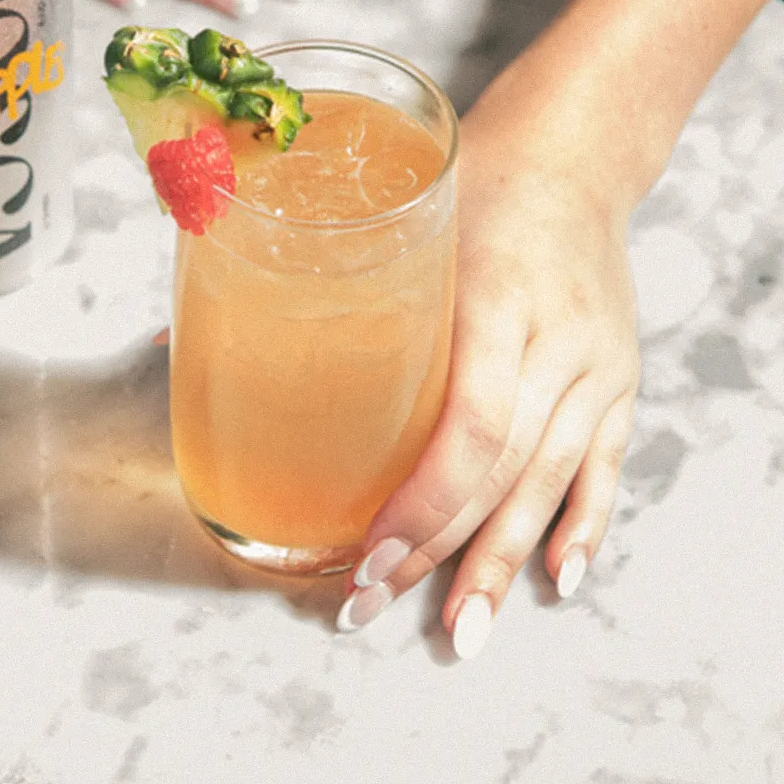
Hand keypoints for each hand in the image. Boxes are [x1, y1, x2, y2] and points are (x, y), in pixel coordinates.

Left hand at [334, 98, 641, 656]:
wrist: (572, 153)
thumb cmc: (465, 181)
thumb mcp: (388, 218)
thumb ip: (290, 282)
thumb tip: (165, 339)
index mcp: (495, 295)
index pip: (472, 423)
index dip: (422, 500)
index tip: (370, 551)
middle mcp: (558, 340)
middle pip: (503, 471)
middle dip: (437, 551)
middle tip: (370, 605)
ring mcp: (597, 367)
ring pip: (551, 485)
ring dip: (500, 565)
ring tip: (460, 630)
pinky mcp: (618, 383)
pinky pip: (602, 470)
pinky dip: (581, 527)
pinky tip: (556, 579)